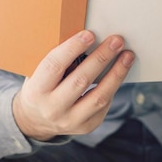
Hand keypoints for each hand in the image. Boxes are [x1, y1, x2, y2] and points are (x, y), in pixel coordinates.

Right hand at [12, 30, 134, 140]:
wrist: (35, 121)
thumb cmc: (40, 87)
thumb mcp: (38, 74)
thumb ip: (58, 61)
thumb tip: (88, 41)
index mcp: (36, 90)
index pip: (54, 66)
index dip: (72, 48)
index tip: (89, 34)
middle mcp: (52, 108)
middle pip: (81, 80)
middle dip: (101, 58)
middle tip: (116, 41)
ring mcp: (70, 121)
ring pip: (99, 97)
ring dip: (116, 74)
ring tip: (127, 56)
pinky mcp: (86, 127)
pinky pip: (104, 106)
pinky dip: (113, 87)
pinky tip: (119, 73)